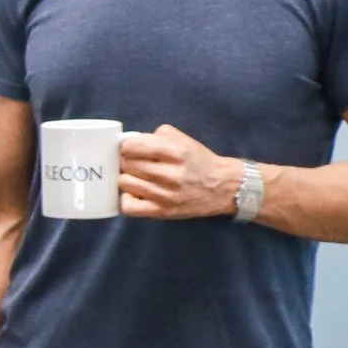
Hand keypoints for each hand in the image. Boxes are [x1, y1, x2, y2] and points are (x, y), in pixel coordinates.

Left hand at [119, 124, 242, 219]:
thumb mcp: (183, 140)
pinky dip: (127, 199)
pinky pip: (129, 207)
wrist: (223, 187)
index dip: (128, 147)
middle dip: (128, 162)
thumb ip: (157, 136)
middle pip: (126, 164)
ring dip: (128, 179)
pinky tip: (136, 194)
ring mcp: (165, 195)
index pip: (131, 146)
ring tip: (138, 178)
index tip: (132, 150)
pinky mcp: (162, 212)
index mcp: (174, 152)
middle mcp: (169, 174)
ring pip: (125, 184)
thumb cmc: (199, 161)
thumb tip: (131, 141)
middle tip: (136, 164)